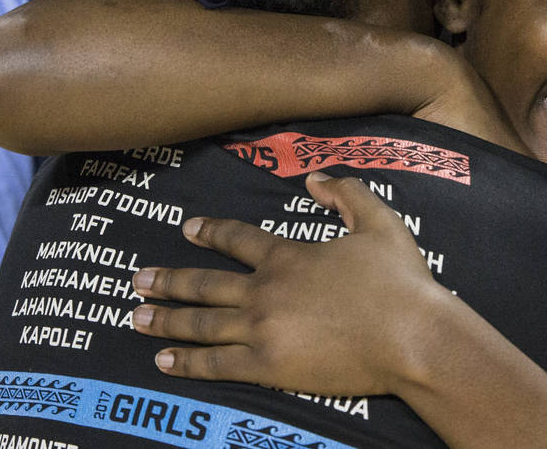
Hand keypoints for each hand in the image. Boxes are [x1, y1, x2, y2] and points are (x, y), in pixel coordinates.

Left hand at [131, 172, 450, 396]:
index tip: (186, 228)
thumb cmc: (399, 280)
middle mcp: (266, 290)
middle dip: (169, 280)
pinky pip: (217, 365)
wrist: (412, 336)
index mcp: (288, 256)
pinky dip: (187, 362)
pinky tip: (164, 361)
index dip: (210, 232)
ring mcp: (263, 331)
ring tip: (135, 316)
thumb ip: (345, 192)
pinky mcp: (269, 367)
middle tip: (136, 279)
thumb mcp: (378, 221)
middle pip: (206, 283)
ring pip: (202, 323)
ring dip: (166, 319)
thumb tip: (313, 178)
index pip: (238, 239)